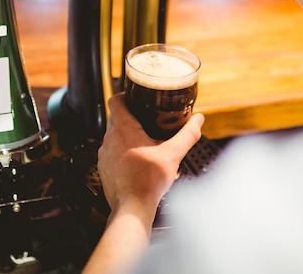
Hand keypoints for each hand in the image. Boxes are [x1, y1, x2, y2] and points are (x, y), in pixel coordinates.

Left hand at [98, 93, 203, 214]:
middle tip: (146, 117)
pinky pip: (111, 152)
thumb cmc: (148, 182)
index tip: (135, 96)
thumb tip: (198, 120)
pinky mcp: (104, 168)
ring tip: (144, 138)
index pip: (115, 100)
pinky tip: (136, 158)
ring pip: (113, 135)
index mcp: (124, 129)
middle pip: (115, 117)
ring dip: (126, 134)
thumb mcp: (173, 154)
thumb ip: (187, 134)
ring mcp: (104, 154)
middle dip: (130, 115)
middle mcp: (110, 139)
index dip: (124, 94)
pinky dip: (121, 151)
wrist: (132, 208)